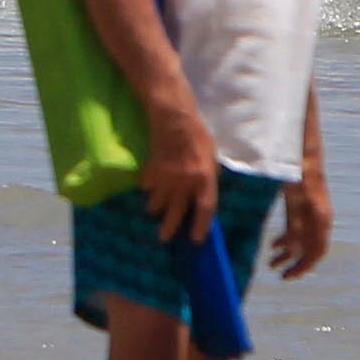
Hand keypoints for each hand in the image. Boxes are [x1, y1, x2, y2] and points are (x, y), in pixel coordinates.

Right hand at [137, 102, 220, 242]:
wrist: (174, 119)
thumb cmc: (197, 135)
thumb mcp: (212, 155)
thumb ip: (210, 174)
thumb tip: (205, 189)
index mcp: (204, 178)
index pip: (204, 208)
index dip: (200, 226)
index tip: (196, 240)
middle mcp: (185, 182)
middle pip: (176, 212)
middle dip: (170, 228)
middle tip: (164, 239)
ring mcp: (166, 178)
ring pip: (157, 202)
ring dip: (155, 209)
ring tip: (154, 212)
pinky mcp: (152, 171)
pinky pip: (147, 186)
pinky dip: (148, 189)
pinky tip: (149, 188)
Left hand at [271, 167, 330, 277]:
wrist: (302, 140)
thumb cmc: (297, 164)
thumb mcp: (295, 193)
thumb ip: (295, 218)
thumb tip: (291, 246)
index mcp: (318, 213)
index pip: (318, 247)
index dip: (305, 265)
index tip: (289, 276)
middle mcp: (318, 213)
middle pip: (312, 247)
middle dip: (297, 263)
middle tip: (281, 276)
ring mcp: (311, 207)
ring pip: (303, 238)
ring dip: (289, 253)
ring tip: (271, 264)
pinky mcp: (302, 201)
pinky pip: (298, 226)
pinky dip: (287, 238)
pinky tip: (273, 245)